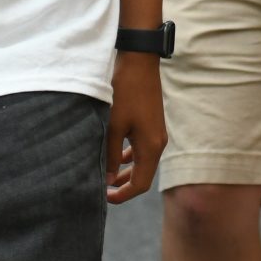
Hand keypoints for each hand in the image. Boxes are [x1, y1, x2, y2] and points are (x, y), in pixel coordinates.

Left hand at [105, 53, 166, 203]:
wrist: (139, 63)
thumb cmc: (125, 93)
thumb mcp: (114, 126)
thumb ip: (111, 155)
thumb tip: (108, 179)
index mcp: (151, 147)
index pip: (140, 184)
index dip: (122, 195)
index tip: (104, 198)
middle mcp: (158, 143)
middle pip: (143, 176)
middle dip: (124, 186)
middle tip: (102, 191)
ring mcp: (157, 133)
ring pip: (143, 163)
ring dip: (126, 172)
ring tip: (106, 177)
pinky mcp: (152, 124)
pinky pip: (143, 149)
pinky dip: (130, 157)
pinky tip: (116, 155)